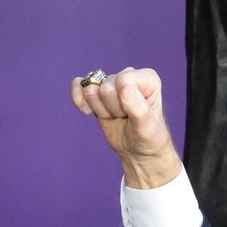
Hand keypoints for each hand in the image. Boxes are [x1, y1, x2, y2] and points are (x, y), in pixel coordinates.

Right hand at [70, 67, 180, 188]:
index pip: (123, 80)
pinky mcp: (96, 90)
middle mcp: (129, 76)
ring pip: (91, 89)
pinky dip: (78, 99)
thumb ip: (138, 108)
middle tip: (125, 117)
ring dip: (100, 109)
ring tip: (116, 116)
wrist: (138, 150)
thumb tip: (123, 89)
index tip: (134, 114)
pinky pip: (78, 84)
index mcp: (148, 78)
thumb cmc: (148, 137)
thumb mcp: (147, 127)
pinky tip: (87, 111)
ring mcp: (111, 82)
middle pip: (106, 87)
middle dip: (112, 108)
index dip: (123, 101)